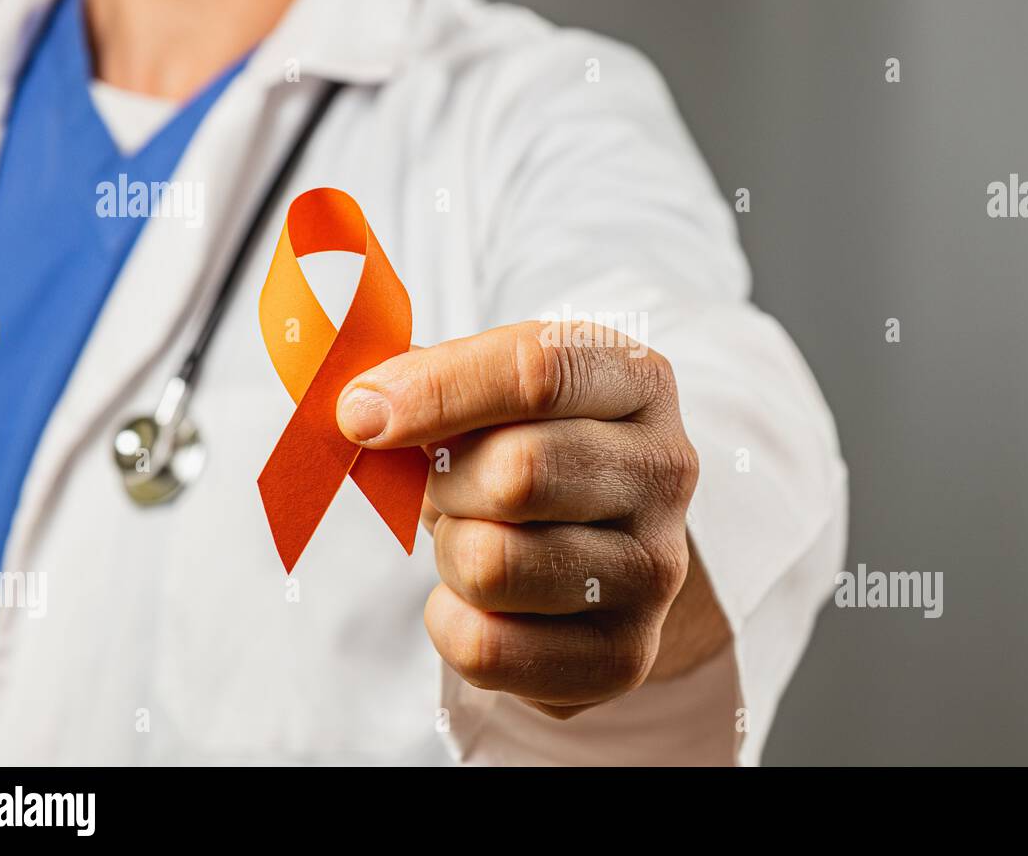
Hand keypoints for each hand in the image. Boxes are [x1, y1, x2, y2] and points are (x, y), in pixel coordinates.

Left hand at [336, 321, 700, 717]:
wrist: (602, 544)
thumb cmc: (531, 446)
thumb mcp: (497, 386)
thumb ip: (432, 377)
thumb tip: (363, 407)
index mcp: (639, 381)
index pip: (540, 371)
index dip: (438, 390)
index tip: (362, 414)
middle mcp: (666, 471)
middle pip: (518, 473)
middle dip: (447, 484)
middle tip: (446, 487)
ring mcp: (655, 570)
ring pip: (492, 565)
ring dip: (451, 552)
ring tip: (475, 538)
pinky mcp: (625, 656)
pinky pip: (487, 648)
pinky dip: (451, 623)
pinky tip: (480, 601)